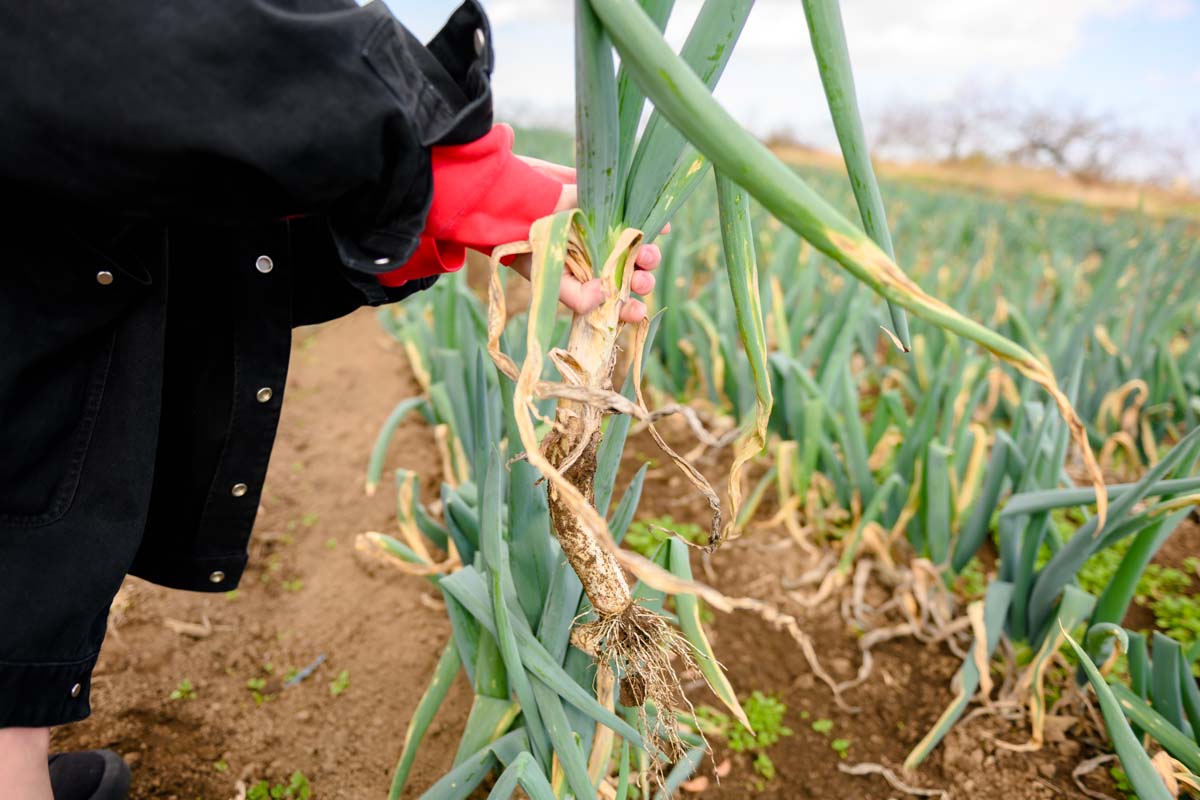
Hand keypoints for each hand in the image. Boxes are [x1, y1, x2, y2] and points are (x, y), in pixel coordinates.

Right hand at [508, 155, 662, 323]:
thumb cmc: (527, 245)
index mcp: (586, 283)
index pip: (614, 303)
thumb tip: (604, 296)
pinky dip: (658, 225)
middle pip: (631, 277)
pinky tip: (663, 230)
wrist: (518, 201)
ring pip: (639, 251)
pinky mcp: (613, 211)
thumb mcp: (548, 278)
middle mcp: (600, 262)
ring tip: (644, 253)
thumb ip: (575, 297)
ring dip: (649, 257)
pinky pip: (642, 218)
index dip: (628, 309)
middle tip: (639, 278)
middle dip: (642, 281)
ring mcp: (608, 237)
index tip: (637, 309)